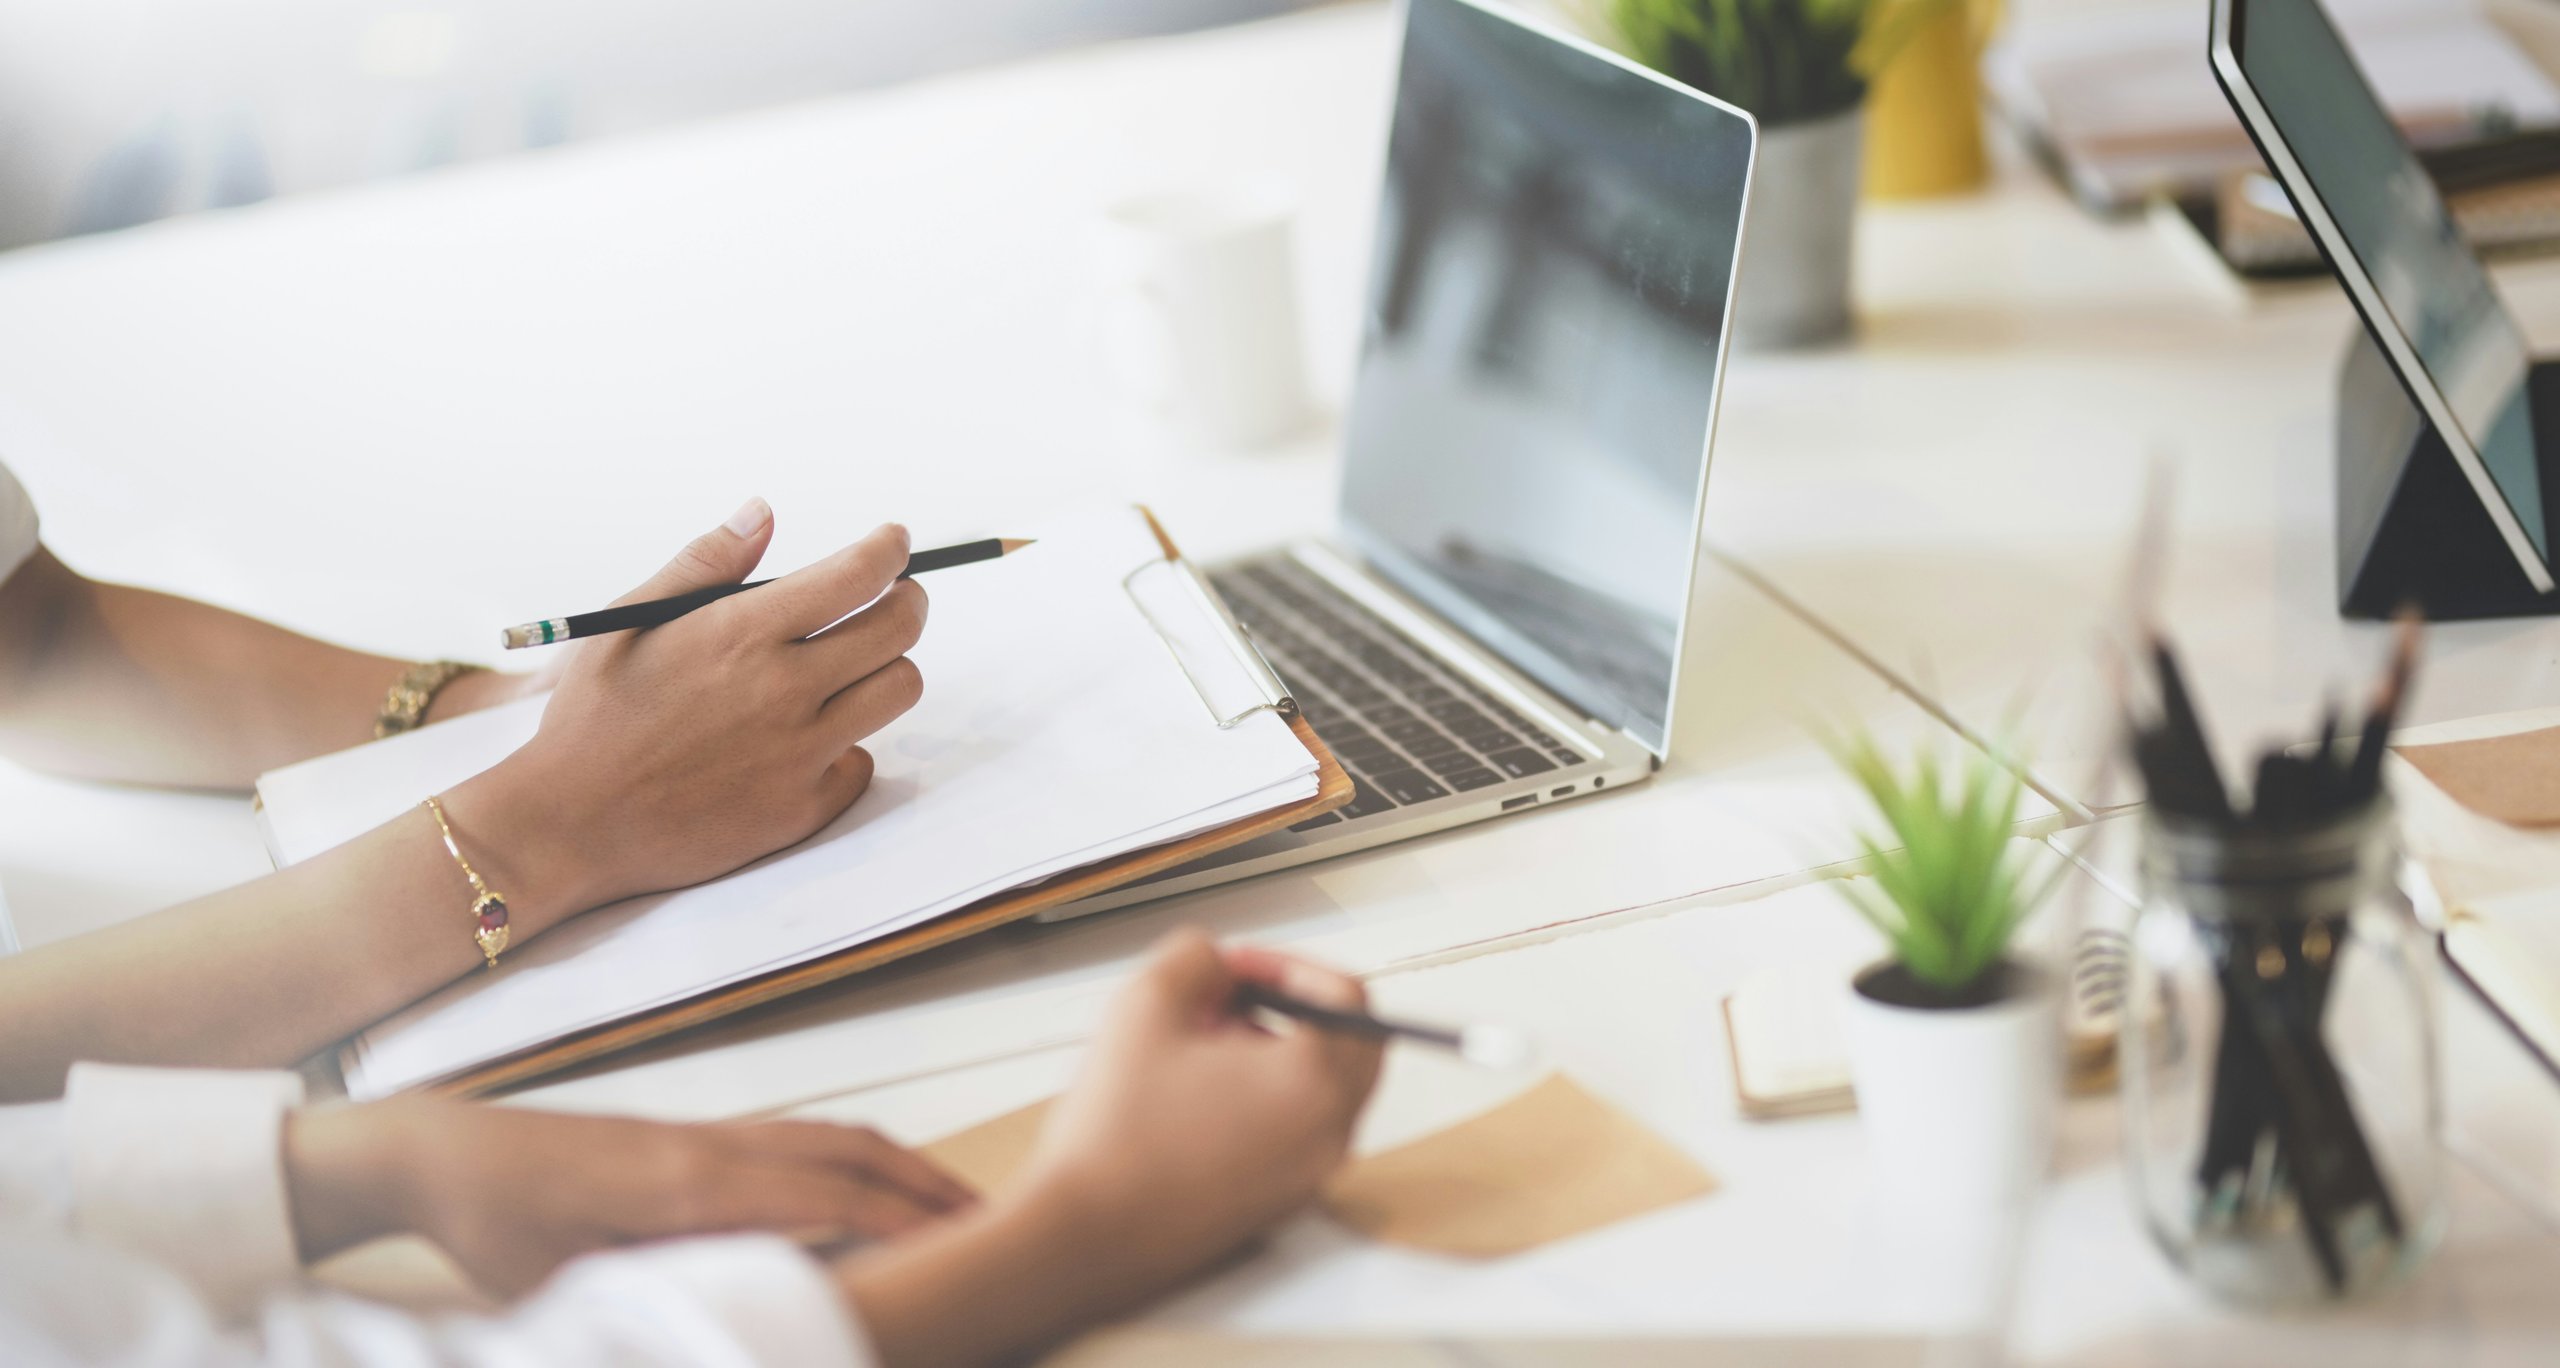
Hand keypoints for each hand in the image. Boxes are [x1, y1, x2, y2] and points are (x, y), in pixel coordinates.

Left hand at [285, 1097, 976, 1297]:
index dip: (901, 1221)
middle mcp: (712, 1145)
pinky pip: (797, 1135)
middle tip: (991, 1221)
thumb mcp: (564, 1284)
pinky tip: (869, 1184)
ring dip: (899, 1166)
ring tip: (950, 1202)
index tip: (960, 1245)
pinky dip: (855, 1155)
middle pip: (851, 1152)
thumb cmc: (494, 1220)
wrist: (444, 1151)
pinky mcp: (694, 1134)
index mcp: (689, 1184)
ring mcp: (707, 1131)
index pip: (827, 1195)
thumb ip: (648, 1296)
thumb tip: (711, 1321)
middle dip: (927, 1186)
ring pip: (830, 1135)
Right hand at [441, 498, 928, 921]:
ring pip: (899, 691)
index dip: (889, 549)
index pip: (859, 574)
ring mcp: (801, 755)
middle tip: (896, 598)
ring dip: (888, 668)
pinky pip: (861, 763)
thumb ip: (705, 563)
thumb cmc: (593, 717)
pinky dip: (846, 746)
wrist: (569, 826)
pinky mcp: (802, 810)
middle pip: (900, 629)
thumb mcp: (631, 621)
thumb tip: (762, 513)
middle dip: (908, 601)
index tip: (894, 543)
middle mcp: (785, 690)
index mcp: (743, 633)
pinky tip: (810, 740)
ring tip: (855, 666)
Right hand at [836, 931, 1380, 1367]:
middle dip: (1289, 1008)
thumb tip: (1215, 961)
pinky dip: (1264, 1102)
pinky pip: (1295, 1134)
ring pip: (1320, 1090)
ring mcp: (1308, 1175)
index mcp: (1313, 1080)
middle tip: (1227, 1001)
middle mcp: (1328, 1132)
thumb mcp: (1144, 1004)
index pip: (1344, 995)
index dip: (1285, 964)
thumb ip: (1194, 956)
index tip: (1234, 968)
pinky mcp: (1279, 1204)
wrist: (1085, 1235)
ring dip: (1273, 1054)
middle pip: (1348, 1044)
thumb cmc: (1116, 1136)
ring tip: (1199, 1051)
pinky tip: (1194, 1099)